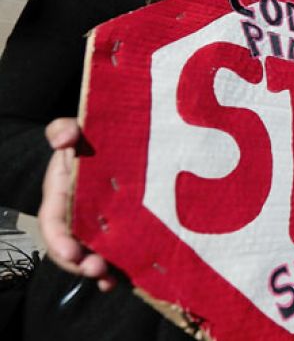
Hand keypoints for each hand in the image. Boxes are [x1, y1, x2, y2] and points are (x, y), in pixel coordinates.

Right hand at [38, 118, 115, 291]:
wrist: (114, 149)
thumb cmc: (90, 141)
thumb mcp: (76, 131)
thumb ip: (65, 130)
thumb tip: (63, 137)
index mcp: (61, 197)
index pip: (53, 224)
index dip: (59, 241)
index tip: (71, 253)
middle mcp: (76, 218)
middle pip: (72, 249)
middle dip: (80, 264)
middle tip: (96, 269)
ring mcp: (97, 228)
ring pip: (92, 257)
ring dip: (98, 271)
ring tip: (110, 278)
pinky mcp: (119, 232)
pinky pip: (115, 256)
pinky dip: (117, 271)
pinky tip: (123, 280)